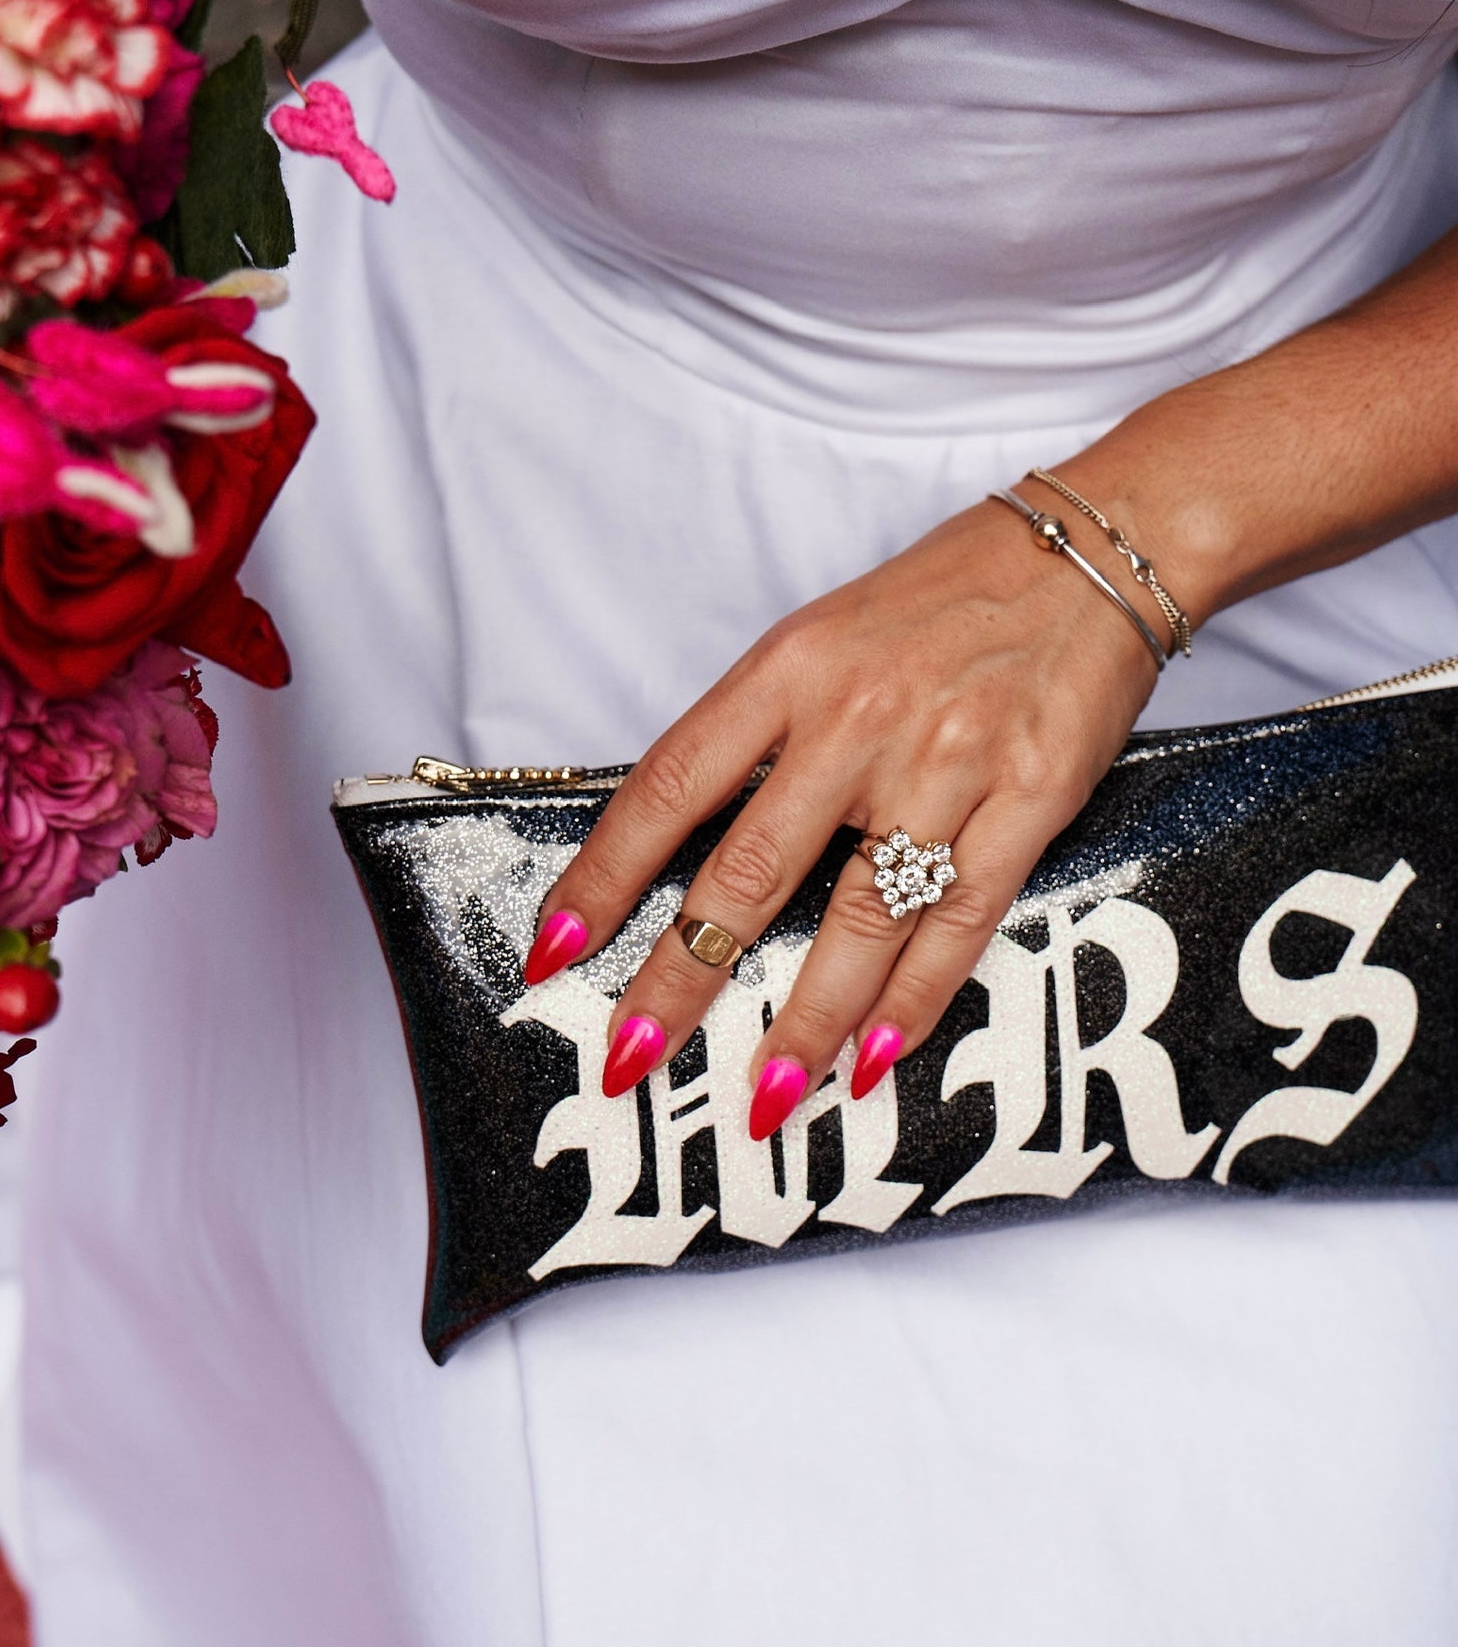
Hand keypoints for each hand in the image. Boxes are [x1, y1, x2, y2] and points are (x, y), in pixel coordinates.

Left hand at [524, 492, 1164, 1138]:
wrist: (1091, 551)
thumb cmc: (939, 602)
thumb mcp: (820, 639)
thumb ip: (757, 735)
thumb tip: (685, 849)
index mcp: (787, 669)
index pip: (668, 786)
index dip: (603, 877)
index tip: (556, 949)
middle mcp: (857, 717)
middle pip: (748, 870)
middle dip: (681, 977)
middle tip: (631, 1056)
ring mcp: (947, 762)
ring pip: (859, 915)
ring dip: (805, 1020)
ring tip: (763, 1096)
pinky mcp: (1030, 799)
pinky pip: (959, 918)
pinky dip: (915, 997)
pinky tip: (874, 1056)